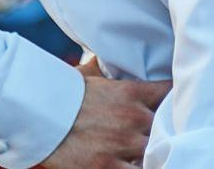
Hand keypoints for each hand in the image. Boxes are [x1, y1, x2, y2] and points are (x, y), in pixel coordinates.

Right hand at [36, 66, 169, 168]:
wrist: (38, 116)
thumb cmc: (62, 93)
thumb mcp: (88, 75)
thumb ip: (106, 70)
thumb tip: (108, 56)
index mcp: (131, 93)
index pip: (168, 92)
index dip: (174, 98)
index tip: (175, 102)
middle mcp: (133, 118)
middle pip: (167, 127)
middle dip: (165, 130)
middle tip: (166, 132)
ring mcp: (123, 144)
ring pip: (156, 153)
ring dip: (155, 153)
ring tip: (155, 153)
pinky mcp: (108, 167)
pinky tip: (142, 166)